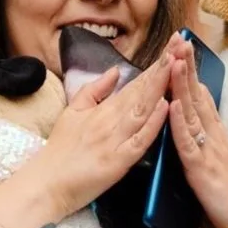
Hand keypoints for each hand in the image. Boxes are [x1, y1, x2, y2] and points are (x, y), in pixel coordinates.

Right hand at [22, 59, 168, 217]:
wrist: (46, 183)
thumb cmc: (59, 151)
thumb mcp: (72, 112)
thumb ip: (94, 90)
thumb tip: (114, 71)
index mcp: (103, 109)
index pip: (134, 84)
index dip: (155, 66)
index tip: (172, 47)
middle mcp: (111, 120)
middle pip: (142, 91)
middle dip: (163, 67)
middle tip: (181, 44)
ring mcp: (115, 140)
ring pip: (143, 109)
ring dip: (161, 87)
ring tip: (176, 65)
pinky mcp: (118, 162)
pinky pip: (139, 140)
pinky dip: (153, 123)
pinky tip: (165, 106)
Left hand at [163, 32, 227, 227]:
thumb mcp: (219, 160)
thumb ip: (207, 141)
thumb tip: (196, 123)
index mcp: (215, 134)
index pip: (200, 96)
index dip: (190, 72)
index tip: (180, 48)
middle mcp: (213, 136)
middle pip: (197, 95)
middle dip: (186, 67)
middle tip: (178, 39)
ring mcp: (208, 149)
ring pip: (192, 111)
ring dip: (181, 85)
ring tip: (172, 59)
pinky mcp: (202, 168)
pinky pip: (188, 142)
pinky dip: (180, 122)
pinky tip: (172, 104)